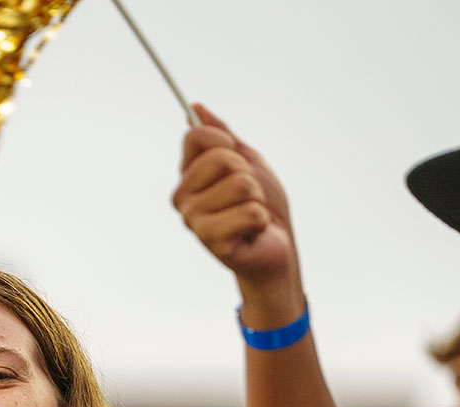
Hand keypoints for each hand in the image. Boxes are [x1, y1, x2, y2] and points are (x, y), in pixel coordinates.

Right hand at [172, 105, 300, 306]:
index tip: (236, 158)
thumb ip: (222, 136)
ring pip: (240, 185)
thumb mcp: (247, 161)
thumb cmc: (262, 205)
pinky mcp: (211, 241)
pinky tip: (252, 232)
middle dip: (248, 174)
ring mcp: (194, 221)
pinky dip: (261, 220)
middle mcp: (183, 198)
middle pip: (221, 158)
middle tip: (248, 196)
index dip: (225, 142)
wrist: (276, 247)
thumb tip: (195, 106)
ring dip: (257, 199)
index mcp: (188, 176)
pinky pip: (250, 212)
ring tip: (251, 215)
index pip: (196, 136)